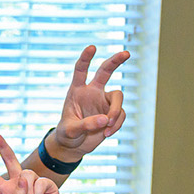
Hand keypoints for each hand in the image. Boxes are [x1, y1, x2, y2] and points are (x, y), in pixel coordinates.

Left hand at [48, 46, 127, 161]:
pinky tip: (107, 134)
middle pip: (105, 71)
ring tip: (107, 127)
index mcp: (77, 91)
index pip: (81, 71)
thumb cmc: (67, 134)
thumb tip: (106, 119)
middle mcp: (92, 92)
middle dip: (115, 61)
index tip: (92, 47)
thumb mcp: (70, 130)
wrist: (73, 146)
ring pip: (118, 98)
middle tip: (126, 53)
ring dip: (115, 112)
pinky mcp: (113, 113)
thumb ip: (86, 124)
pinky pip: (121, 115)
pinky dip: (117, 124)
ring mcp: (104, 101)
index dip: (86, 59)